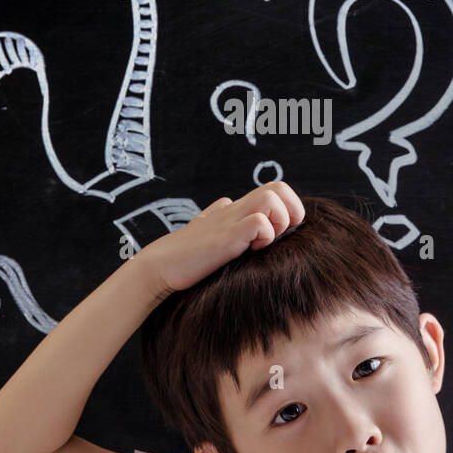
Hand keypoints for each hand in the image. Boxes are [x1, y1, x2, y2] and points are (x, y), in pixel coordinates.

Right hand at [140, 182, 304, 296]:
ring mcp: (230, 219)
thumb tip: (225, 202)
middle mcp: (235, 208)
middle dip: (291, 209)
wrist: (160, 266)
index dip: (287, 207)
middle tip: (280, 234)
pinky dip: (264, 237)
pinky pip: (259, 223)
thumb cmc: (185, 254)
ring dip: (278, 221)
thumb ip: (219, 215)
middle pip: (278, 186)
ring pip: (272, 197)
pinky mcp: (227, 236)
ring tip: (263, 242)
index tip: (280, 232)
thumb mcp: (207, 229)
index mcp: (234, 208)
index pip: (274, 189)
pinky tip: (249, 251)